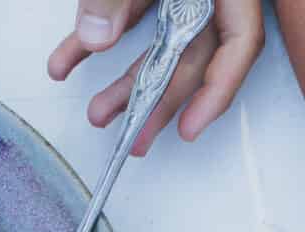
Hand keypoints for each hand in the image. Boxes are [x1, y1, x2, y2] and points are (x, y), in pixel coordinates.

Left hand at [48, 0, 265, 154]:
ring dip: (124, 82)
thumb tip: (97, 36)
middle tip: (134, 139)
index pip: (240, 43)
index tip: (191, 128)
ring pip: (158, 46)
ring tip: (97, 114)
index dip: (217, 90)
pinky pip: (124, 19)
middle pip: (192, 57)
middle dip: (157, 101)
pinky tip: (64, 63)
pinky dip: (90, 43)